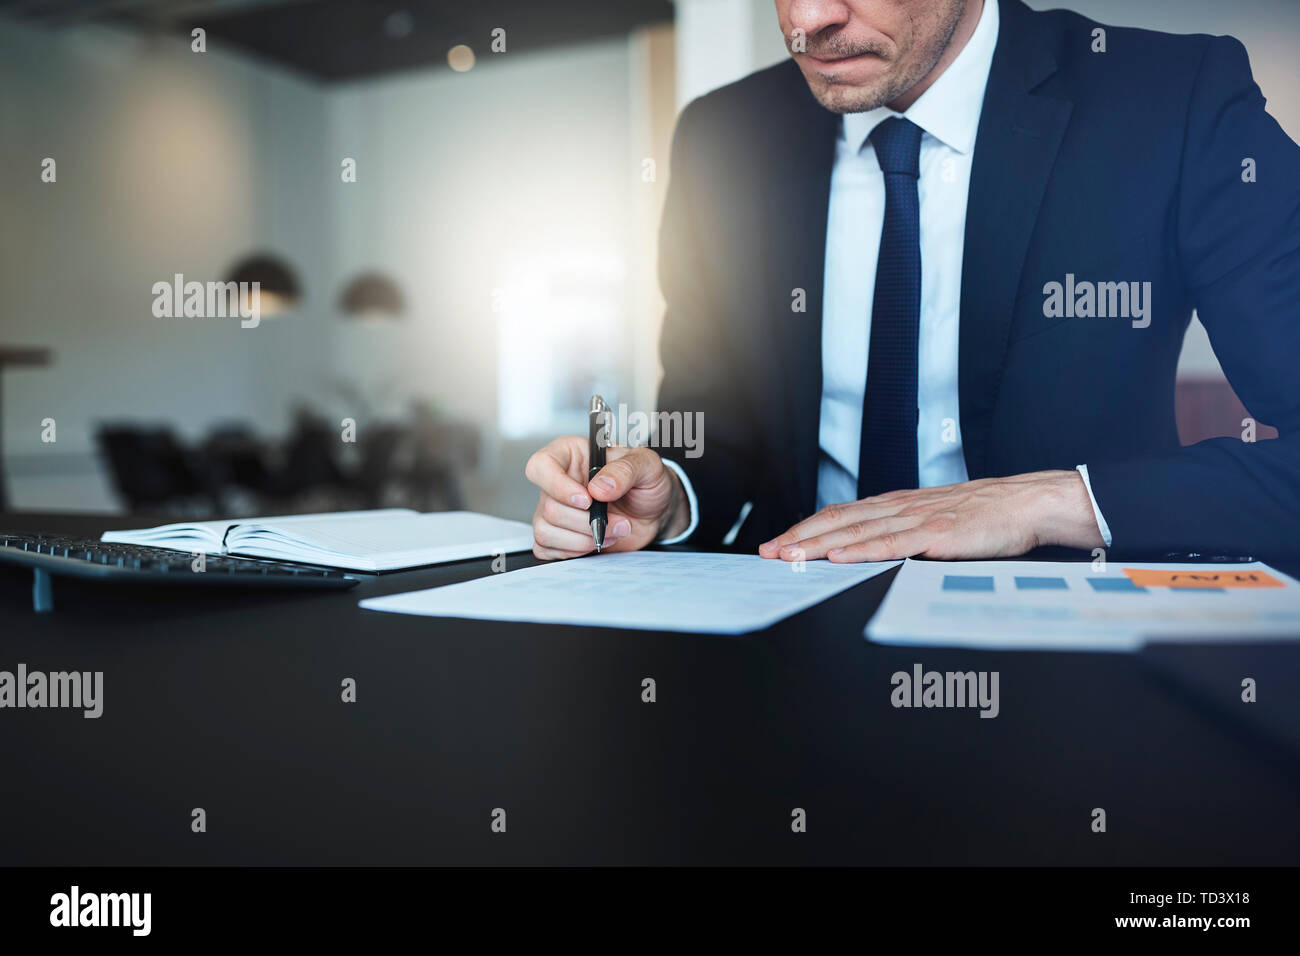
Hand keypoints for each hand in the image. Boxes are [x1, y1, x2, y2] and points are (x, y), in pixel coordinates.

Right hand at [525, 436, 690, 559]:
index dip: (557, 485)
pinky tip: (597, 542)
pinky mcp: (560, 535)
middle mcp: (559, 482)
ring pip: (545, 530)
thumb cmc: (648, 482)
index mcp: (571, 455)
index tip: (587, 499)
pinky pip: (546, 549)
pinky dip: (574, 551)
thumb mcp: (647, 465)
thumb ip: (625, 470)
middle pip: (548, 506)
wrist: (657, 512)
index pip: (541, 465)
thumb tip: (599, 487)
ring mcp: (557, 510)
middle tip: (617, 521)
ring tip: (612, 532)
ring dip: (583, 539)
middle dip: (586, 521)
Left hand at [758, 470, 1104, 562]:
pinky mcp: (936, 534)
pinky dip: (861, 550)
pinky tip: (839, 557)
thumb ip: (901, 531)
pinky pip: (892, 543)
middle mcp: (899, 507)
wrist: (1026, 504)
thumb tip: (866, 547)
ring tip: (790, 556)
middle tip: (768, 553)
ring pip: (857, 532)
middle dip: (799, 538)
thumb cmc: (983, 517)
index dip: (805, 529)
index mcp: (896, 504)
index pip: (839, 515)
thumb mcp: (933, 519)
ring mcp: (917, 519)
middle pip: (838, 521)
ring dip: (818, 545)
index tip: (777, 544)